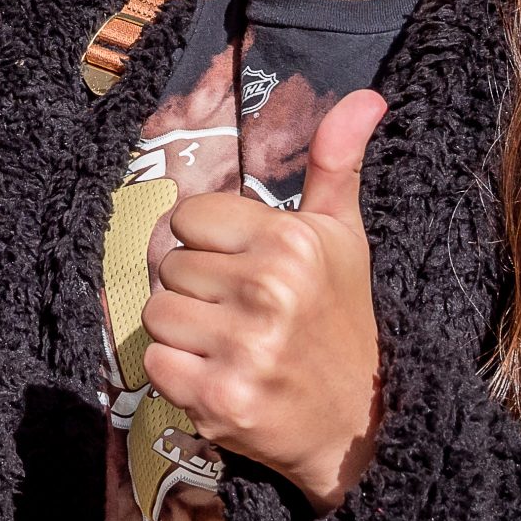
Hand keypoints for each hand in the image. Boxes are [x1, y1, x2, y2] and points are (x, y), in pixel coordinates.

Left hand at [142, 90, 387, 512]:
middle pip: (170, 265)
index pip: (189, 217)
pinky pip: (153, 363)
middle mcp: (268, 289)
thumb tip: (367, 95)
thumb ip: (336, 162)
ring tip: (230, 345)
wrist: (357, 425)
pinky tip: (218, 376)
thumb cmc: (341, 320)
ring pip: (156, 312)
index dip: (210, 244)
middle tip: (242, 315)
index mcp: (291, 241)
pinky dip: (176, 374)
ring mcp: (243, 347)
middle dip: (197, 289)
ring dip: (183, 333)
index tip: (245, 270)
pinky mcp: (218, 398)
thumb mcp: (343, 236)